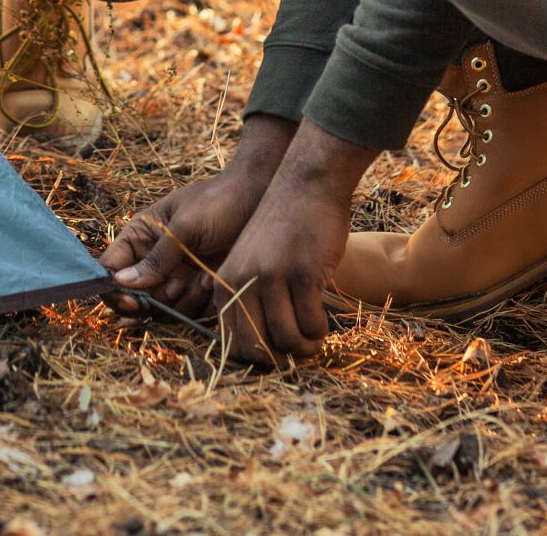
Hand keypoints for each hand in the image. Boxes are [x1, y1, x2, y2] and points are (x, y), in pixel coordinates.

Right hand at [100, 116, 292, 320]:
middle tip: (176, 287)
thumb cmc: (220, 202)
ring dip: (183, 298)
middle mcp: (154, 259)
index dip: (113, 289)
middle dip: (154, 298)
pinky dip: (201, 301)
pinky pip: (190, 310)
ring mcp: (177, 275)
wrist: (262, 201)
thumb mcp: (185, 227)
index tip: (128, 301)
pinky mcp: (200, 289)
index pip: (112, 267)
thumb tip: (122, 283)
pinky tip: (214, 279)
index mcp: (141, 236)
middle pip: (135, 296)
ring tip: (203, 276)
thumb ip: (157, 257)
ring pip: (164, 308)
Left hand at [209, 125, 376, 367]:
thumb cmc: (282, 229)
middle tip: (298, 353)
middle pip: (255, 349)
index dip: (257, 359)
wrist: (305, 186)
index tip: (277, 355)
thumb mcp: (252, 262)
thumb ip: (249, 300)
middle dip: (280, 361)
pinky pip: (310, 323)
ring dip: (304, 348)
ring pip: (286, 340)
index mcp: (224, 284)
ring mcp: (270, 278)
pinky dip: (319, 330)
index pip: (231, 344)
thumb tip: (263, 353)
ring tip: (313, 339)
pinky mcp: (300, 273)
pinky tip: (322, 322)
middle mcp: (240, 282)